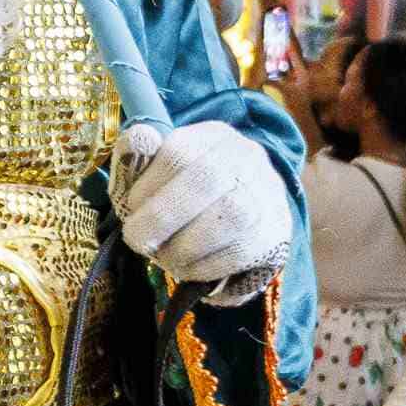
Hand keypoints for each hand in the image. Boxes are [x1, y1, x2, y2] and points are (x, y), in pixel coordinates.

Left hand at [111, 122, 293, 298]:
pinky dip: (206, 266)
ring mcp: (267, 194)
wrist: (243, 216)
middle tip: (138, 241)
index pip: (179, 151)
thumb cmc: (185, 194)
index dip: (148, 185)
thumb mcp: (157, 172)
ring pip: (230, 216)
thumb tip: (140, 138)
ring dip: (185, 245)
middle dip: (162, 217)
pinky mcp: (275, 232)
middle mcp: (247, 158)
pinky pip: (242, 251)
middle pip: (208, 179)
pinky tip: (188, 267)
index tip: (130, 209)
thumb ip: (137, 158)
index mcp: (213, 137)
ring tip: (164, 258)